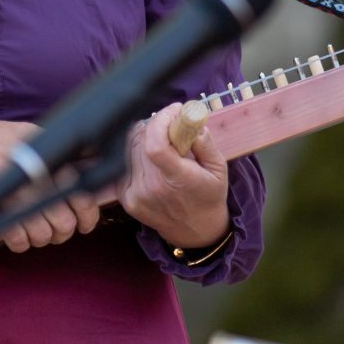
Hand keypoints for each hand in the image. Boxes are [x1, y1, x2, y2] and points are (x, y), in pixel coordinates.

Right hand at [0, 111, 101, 253]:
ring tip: (31, 230)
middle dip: (61, 232)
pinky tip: (15, 235)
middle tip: (53, 229)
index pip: (82, 196)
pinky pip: (18, 240)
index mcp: (50, 160)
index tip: (82, 223)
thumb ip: (59, 152)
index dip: (87, 216)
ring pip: (43, 235)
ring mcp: (16, 194)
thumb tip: (86, 166)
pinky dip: (19, 243)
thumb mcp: (34, 136)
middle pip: (65, 223)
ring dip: (40, 239)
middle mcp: (36, 178)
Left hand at [118, 103, 229, 252]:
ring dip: (146, 137)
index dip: (160, 122)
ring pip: (130, 149)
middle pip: (141, 141)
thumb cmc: (208, 197)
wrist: (195, 232)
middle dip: (157, 124)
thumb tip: (190, 119)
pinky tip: (152, 158)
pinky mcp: (126, 198)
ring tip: (165, 142)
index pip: (155, 146)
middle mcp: (152, 189)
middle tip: (173, 123)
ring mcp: (135, 195)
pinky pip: (124, 163)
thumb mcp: (219, 169)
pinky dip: (136, 153)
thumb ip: (205, 143)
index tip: (173, 111)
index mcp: (177, 180)